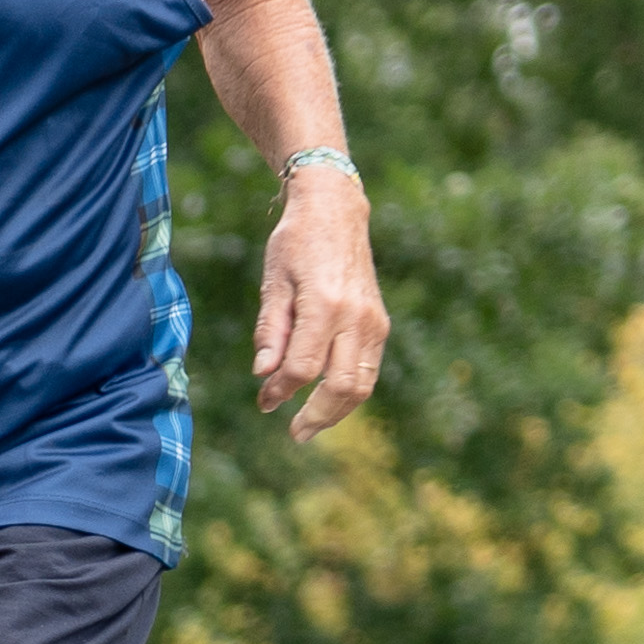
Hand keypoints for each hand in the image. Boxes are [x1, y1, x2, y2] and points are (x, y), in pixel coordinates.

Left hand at [255, 172, 387, 441]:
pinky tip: (326, 399)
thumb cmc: (296, 242)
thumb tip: (264, 374)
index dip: (281, 392)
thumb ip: (271, 329)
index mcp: (325, 304)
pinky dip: (349, 392)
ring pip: (362, 385)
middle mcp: (356, 317)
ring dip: (337, 411)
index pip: (303, 367)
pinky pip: (369, 370)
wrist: (336, 211)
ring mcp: (373, 322)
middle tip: (294, 433)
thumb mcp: (273, 281)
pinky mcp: (380, 323)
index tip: (264, 402)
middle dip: (317, 416)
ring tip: (310, 424)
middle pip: (341, 386)